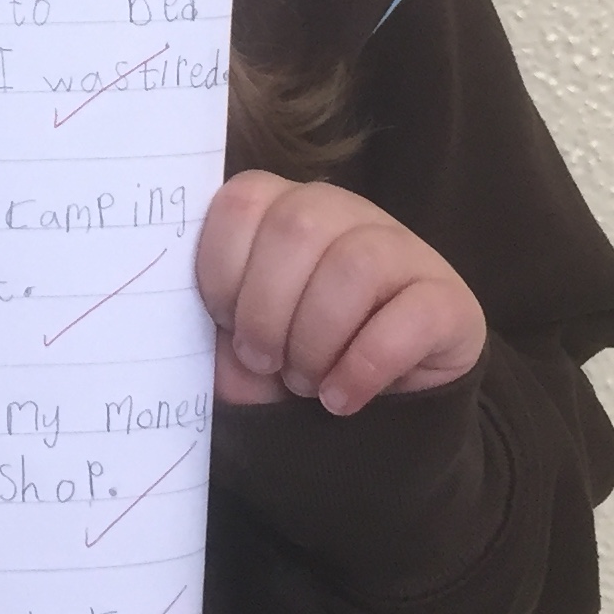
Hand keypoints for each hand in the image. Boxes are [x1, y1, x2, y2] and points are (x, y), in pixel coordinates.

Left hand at [195, 171, 485, 413]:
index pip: (242, 201)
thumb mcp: (243, 342)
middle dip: (267, 312)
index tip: (222, 323)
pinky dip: (364, 366)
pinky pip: (409, 315)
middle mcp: (345, 213)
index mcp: (284, 209)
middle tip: (268, 363)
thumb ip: (212, 318)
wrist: (380, 411)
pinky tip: (343, 397)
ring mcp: (403, 249)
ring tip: (306, 382)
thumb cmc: (296, 361)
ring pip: (355, 265)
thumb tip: (166, 314)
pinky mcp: (447, 299)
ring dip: (316, 340)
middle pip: (297, 228)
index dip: (222, 270)